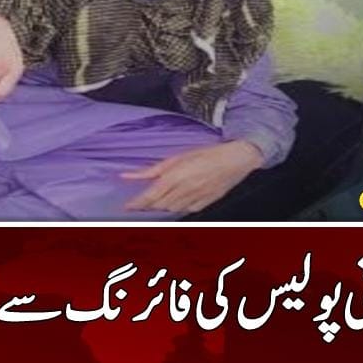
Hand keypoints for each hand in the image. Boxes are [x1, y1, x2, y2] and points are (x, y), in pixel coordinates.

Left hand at [123, 140, 264, 213]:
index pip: (149, 196)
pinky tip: (177, 198)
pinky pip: (185, 210)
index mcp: (175, 177)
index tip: (127, 207)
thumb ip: (152, 170)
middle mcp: (184, 190)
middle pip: (158, 204)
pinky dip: (177, 206)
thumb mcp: (177, 157)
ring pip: (170, 209)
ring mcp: (195, 199)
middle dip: (148, 204)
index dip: (136, 204)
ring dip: (162, 205)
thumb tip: (127, 175)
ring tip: (158, 198)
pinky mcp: (204, 204)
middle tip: (141, 200)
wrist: (235, 160)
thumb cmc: (207, 154)